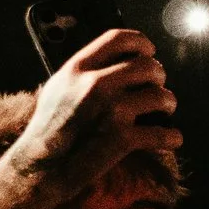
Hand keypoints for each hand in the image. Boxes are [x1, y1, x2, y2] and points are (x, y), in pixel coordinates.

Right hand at [0, 30, 180, 208]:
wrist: (37, 170)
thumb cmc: (48, 131)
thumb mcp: (58, 90)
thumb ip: (85, 73)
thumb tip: (119, 60)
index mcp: (77, 69)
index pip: (119, 38)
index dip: (142, 44)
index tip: (149, 53)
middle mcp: (94, 84)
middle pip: (148, 66)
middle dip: (159, 78)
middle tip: (156, 89)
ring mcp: (110, 110)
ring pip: (162, 96)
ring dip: (168, 106)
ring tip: (162, 113)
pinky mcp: (122, 138)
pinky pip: (165, 133)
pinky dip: (172, 138)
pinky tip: (170, 139)